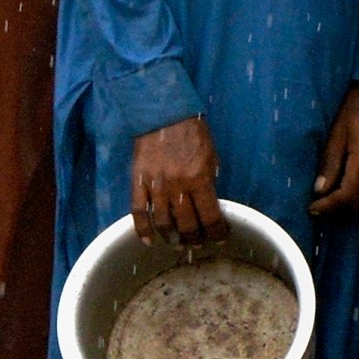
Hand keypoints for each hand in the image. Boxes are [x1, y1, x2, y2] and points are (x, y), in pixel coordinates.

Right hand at [131, 115, 224, 244]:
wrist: (163, 116)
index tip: (219, 239)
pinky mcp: (139, 182)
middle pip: (187, 224)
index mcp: (200, 179)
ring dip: (171, 237)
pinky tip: (148, 241)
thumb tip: (208, 204)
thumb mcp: (211, 157)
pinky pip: (138, 211)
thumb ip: (208, 182)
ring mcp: (156, 186)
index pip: (211, 217)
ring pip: (163, 222)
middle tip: (196, 243)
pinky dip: (142, 229)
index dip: (217, 233)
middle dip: (194, 238)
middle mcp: (178, 187)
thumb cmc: (192, 135)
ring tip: (177, 242)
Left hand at [312, 84, 358, 217]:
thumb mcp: (335, 135)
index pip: (348, 195)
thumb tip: (319, 190)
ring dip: (349, 208)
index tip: (312, 208)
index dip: (329, 205)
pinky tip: (346, 198)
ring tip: (328, 205)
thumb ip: (330, 164)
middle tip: (316, 208)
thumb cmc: (352, 113)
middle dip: (337, 210)